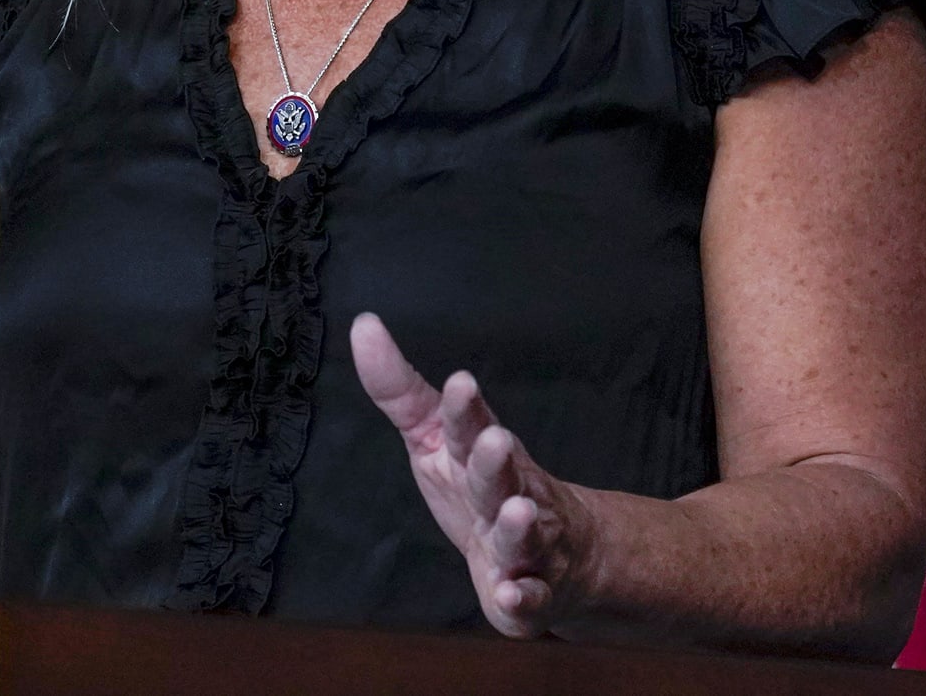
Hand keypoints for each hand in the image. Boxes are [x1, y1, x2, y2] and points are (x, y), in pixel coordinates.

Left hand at [349, 312, 596, 637]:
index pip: (469, 426)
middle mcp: (508, 494)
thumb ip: (400, 389)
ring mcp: (524, 546)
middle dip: (497, 460)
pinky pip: (531, 599)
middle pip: (499, 476)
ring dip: (519, 524)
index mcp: (478, 455)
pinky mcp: (530, 594)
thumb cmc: (479, 486)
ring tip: (516, 510)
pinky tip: (515, 596)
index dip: (464, 408)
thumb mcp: (433, 438)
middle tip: (495, 439)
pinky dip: (526, 599)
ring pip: (523, 534)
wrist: (562, 554)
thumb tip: (362, 324)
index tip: (460, 383)